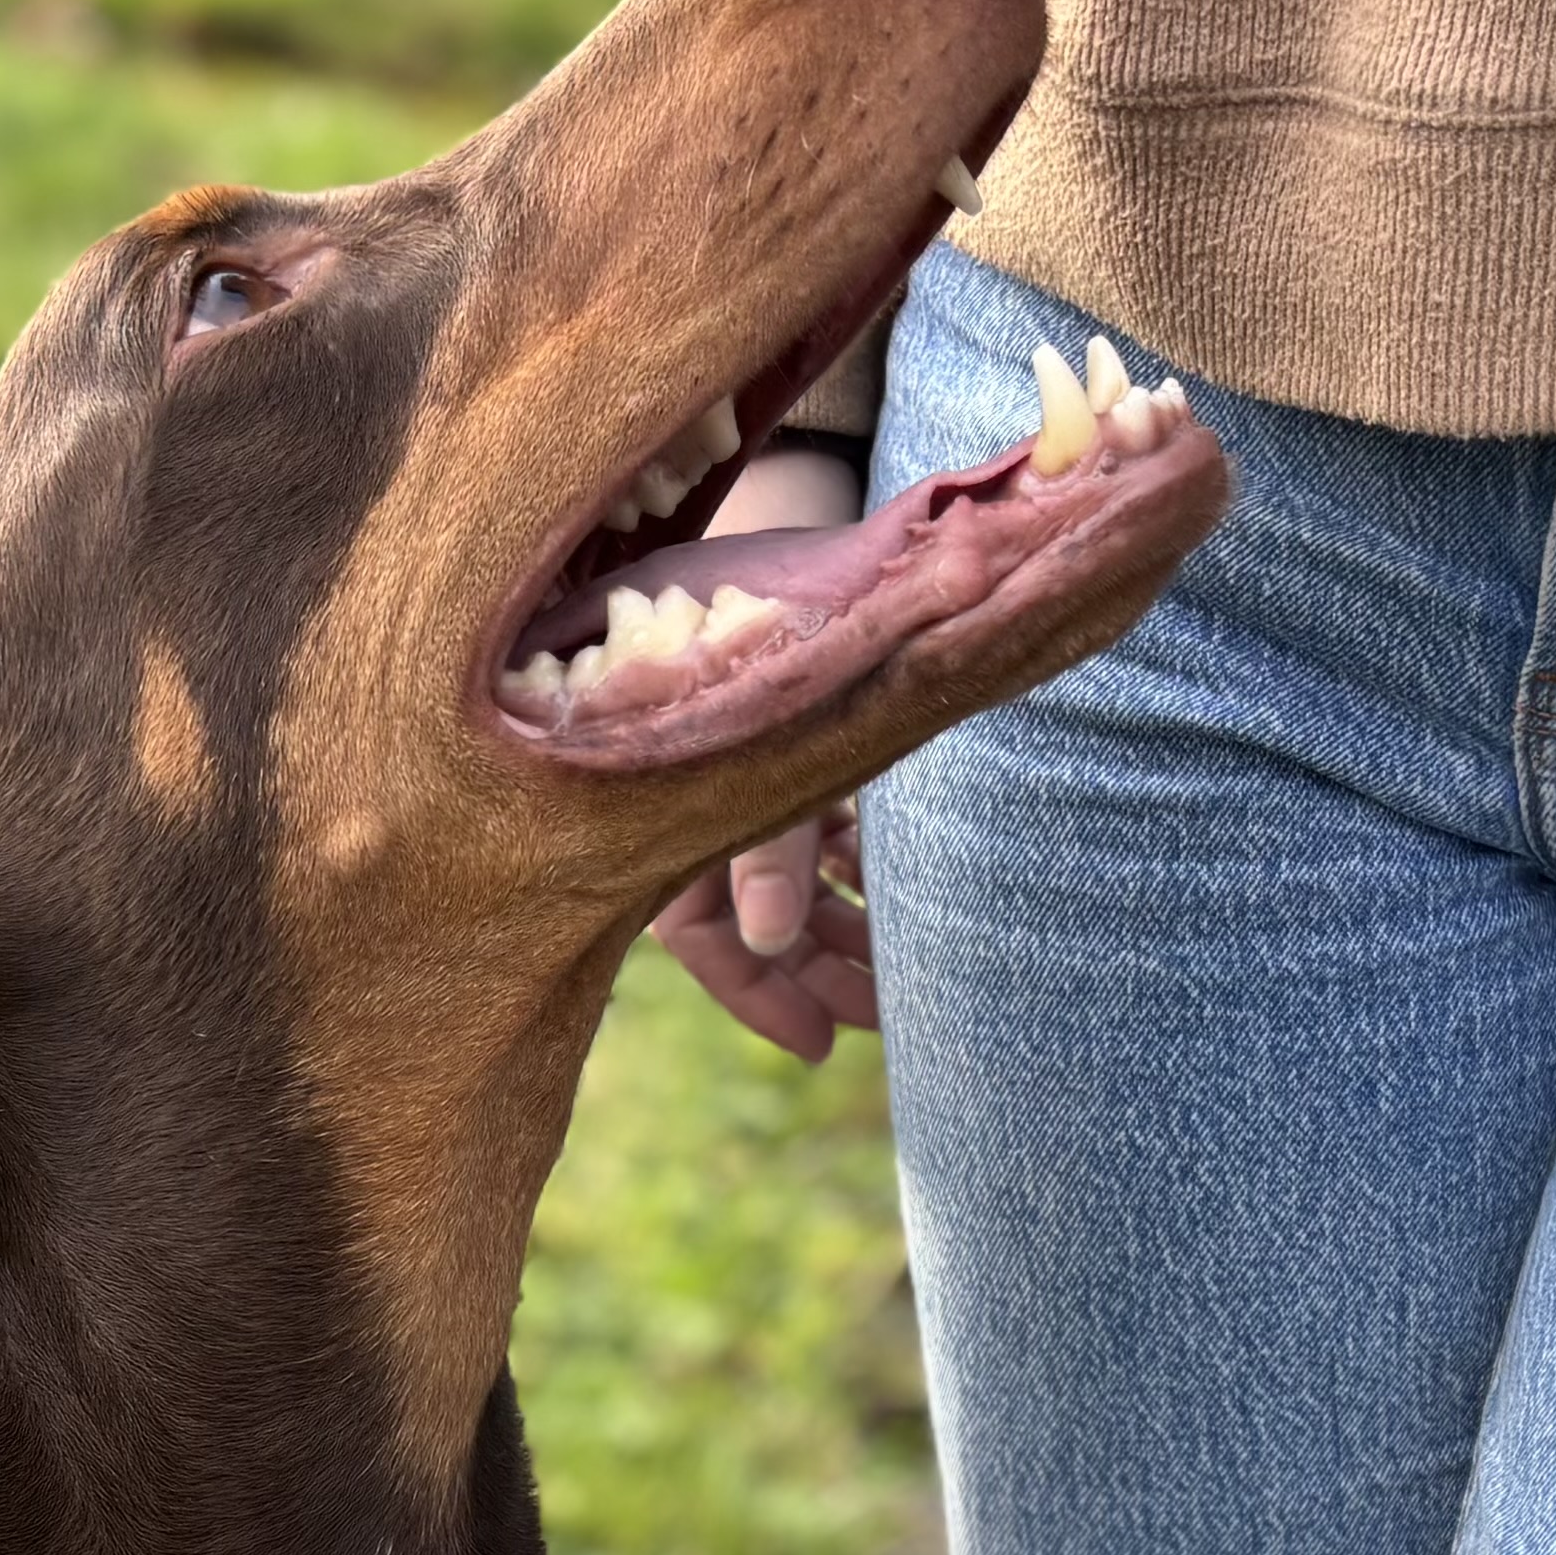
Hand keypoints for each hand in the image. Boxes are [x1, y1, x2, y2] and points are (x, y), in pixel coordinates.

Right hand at [655, 443, 879, 1061]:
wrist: (761, 509)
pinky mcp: (783, 737)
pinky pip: (817, 827)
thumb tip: (765, 938)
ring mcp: (739, 773)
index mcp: (654, 814)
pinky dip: (854, 864)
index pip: (704, 939)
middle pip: (757, 923)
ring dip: (845, 926)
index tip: (823, 1045)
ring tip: (900, 977)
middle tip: (885, 1020)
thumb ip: (763, 837)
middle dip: (819, 971)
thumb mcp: (739, 727)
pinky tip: (894, 894)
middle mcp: (691, 806)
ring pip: (794, 881)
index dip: (760, 998)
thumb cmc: (723, 611)